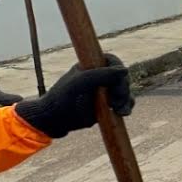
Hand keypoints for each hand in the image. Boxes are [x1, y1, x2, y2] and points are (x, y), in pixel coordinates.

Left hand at [13, 54, 133, 138]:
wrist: (55, 120)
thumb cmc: (62, 97)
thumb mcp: (80, 83)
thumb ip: (101, 75)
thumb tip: (125, 70)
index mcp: (92, 66)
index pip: (112, 61)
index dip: (118, 69)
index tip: (120, 80)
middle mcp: (101, 77)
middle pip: (122, 77)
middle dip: (123, 88)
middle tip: (116, 101)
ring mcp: (105, 91)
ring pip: (125, 91)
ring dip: (126, 99)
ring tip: (119, 110)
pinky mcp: (109, 105)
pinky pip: (125, 103)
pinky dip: (126, 107)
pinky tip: (121, 113)